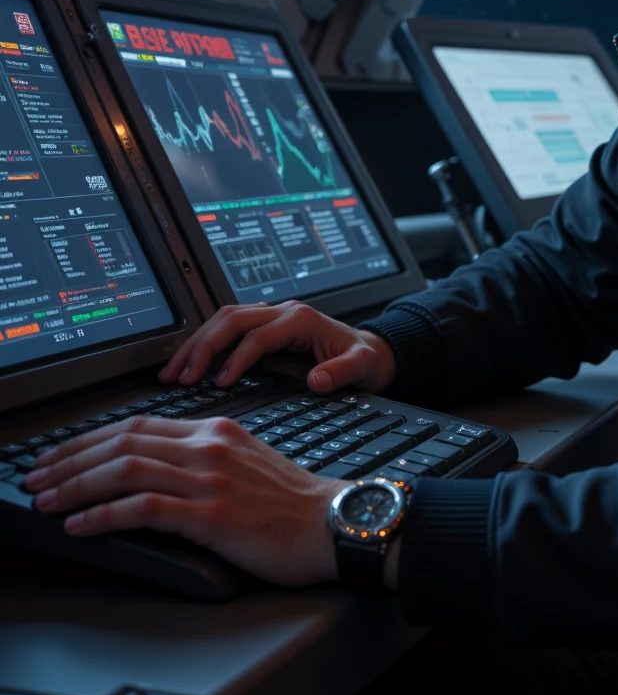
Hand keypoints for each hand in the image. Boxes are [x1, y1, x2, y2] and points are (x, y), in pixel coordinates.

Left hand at [25, 416, 348, 584]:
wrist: (334, 524)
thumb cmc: (294, 505)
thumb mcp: (246, 465)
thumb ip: (203, 461)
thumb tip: (154, 476)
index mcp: (216, 430)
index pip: (138, 425)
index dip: (91, 439)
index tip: (61, 456)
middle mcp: (208, 446)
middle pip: (123, 441)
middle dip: (70, 459)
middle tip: (37, 476)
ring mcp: (209, 479)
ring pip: (125, 469)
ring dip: (75, 485)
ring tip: (46, 500)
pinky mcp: (211, 515)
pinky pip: (143, 507)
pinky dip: (103, 515)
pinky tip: (81, 524)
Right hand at [158, 301, 396, 394]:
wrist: (368, 352)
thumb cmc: (363, 359)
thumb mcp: (362, 367)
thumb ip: (342, 373)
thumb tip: (316, 381)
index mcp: (301, 319)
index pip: (258, 335)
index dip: (237, 358)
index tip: (219, 383)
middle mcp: (282, 312)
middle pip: (231, 319)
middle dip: (202, 346)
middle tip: (179, 377)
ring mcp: (271, 317)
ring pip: (223, 320)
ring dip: (196, 344)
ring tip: (172, 373)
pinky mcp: (263, 328)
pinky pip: (227, 330)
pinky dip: (205, 345)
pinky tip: (188, 366)